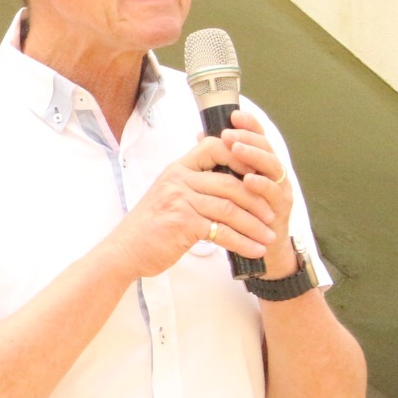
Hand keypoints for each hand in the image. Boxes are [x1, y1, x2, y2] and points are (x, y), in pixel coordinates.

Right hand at [103, 132, 282, 279]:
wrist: (125, 250)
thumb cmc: (149, 226)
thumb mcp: (168, 194)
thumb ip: (192, 184)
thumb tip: (226, 181)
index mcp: (177, 169)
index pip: (213, 147)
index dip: (239, 156)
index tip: (256, 173)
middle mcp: (178, 181)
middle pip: (229, 182)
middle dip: (257, 200)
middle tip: (271, 215)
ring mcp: (180, 201)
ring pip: (230, 208)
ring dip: (255, 225)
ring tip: (269, 236)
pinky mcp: (183, 224)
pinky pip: (223, 231)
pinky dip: (243, 242)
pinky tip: (255, 249)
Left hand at [216, 110, 298, 277]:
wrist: (257, 251)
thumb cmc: (239, 215)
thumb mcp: (227, 184)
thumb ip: (219, 161)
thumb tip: (201, 134)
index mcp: (259, 165)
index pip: (256, 138)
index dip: (248, 125)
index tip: (233, 115)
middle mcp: (273, 174)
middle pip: (266, 147)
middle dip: (248, 137)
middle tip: (230, 133)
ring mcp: (280, 190)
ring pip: (272, 166)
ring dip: (255, 156)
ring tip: (237, 150)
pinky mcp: (281, 209)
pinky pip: (274, 193)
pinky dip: (262, 185)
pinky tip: (249, 180)